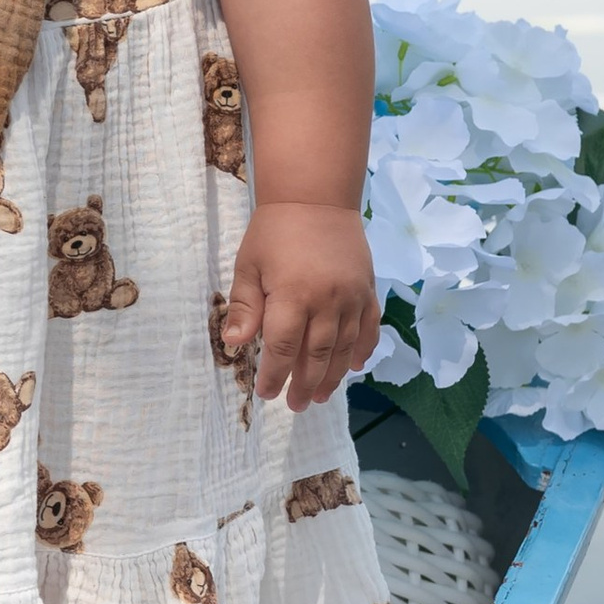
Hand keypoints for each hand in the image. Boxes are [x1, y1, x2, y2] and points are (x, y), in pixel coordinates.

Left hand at [222, 204, 381, 410]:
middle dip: (305, 385)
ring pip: (344, 348)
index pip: (283, 348)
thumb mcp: (248, 266)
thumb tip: (234, 345)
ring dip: (333, 376)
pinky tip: (353, 368)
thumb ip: (244, 307)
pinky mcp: (368, 290)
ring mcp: (352, 297)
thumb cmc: (274, 232)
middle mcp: (327, 301)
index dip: (275, 375)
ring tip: (321, 396)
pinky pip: (369, 328)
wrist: (317, 198)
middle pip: (316, 355)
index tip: (266, 393)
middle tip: (296, 406)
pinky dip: (363, 350)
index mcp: (293, 296)